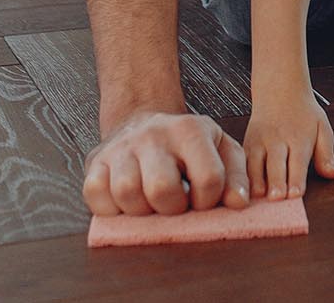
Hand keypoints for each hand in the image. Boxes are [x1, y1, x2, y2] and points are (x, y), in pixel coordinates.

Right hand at [81, 106, 249, 215]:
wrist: (144, 121)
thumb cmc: (187, 145)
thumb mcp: (221, 148)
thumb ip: (236, 175)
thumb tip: (238, 203)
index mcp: (190, 130)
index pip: (208, 179)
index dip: (208, 201)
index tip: (201, 200)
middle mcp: (153, 135)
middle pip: (162, 189)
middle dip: (172, 208)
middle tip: (174, 204)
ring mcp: (121, 147)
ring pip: (127, 193)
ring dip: (140, 211)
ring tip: (150, 203)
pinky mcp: (95, 161)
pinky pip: (95, 194)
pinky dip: (110, 207)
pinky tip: (126, 202)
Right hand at [244, 88, 333, 200]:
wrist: (280, 90)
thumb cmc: (303, 113)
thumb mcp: (322, 128)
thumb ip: (326, 154)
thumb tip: (331, 174)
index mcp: (298, 138)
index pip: (298, 162)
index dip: (296, 179)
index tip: (295, 194)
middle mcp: (277, 140)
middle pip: (276, 164)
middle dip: (276, 182)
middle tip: (276, 198)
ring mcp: (259, 142)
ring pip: (255, 163)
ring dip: (256, 180)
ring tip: (257, 196)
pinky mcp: (246, 144)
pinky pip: (242, 161)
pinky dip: (241, 174)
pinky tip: (241, 188)